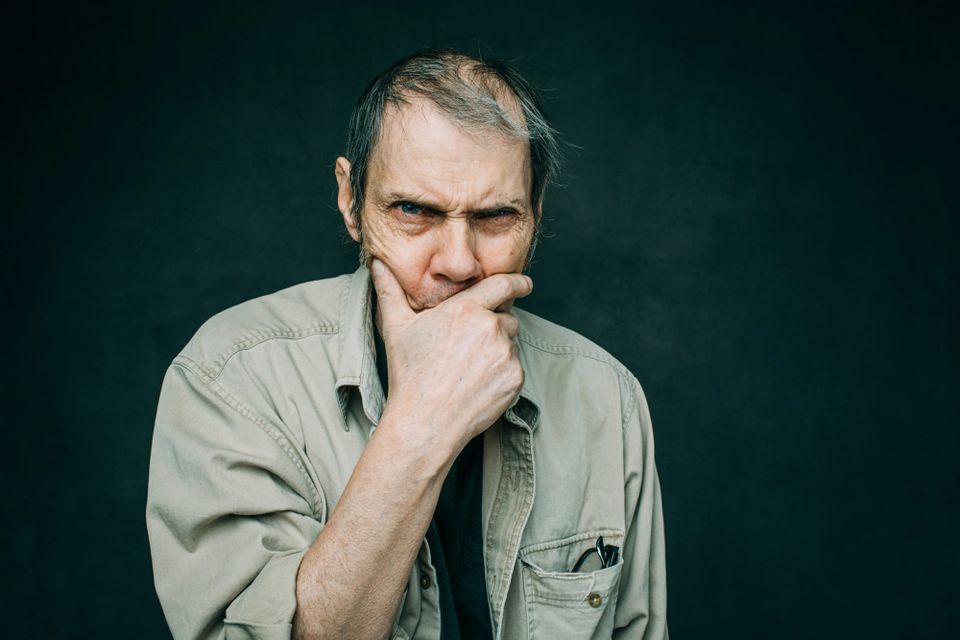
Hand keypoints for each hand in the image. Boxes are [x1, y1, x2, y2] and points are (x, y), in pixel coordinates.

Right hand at [370, 259, 532, 454]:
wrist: (425, 421)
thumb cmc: (409, 374)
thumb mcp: (397, 328)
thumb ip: (391, 291)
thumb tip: (377, 263)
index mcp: (465, 309)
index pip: (504, 285)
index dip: (518, 282)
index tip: (525, 284)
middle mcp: (490, 327)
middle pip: (508, 317)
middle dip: (496, 327)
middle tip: (470, 348)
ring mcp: (505, 354)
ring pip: (511, 344)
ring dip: (499, 350)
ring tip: (469, 369)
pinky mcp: (515, 378)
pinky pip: (515, 368)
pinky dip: (502, 373)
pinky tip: (477, 384)